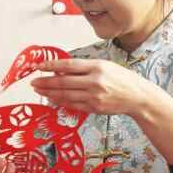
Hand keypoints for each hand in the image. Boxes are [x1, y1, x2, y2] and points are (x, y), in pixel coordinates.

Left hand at [31, 58, 148, 115]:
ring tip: (38, 90)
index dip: (51, 65)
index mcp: (97, 67)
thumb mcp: (105, 65)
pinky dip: (60, 102)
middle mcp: (95, 81)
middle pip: (63, 81)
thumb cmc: (121, 79)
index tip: (39, 66)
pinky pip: (72, 105)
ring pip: (65, 94)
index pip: (68, 65)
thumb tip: (61, 69)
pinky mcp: (94, 108)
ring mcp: (94, 96)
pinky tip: (51, 99)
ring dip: (49, 92)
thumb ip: (84, 67)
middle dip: (45, 82)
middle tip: (33, 81)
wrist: (138, 97)